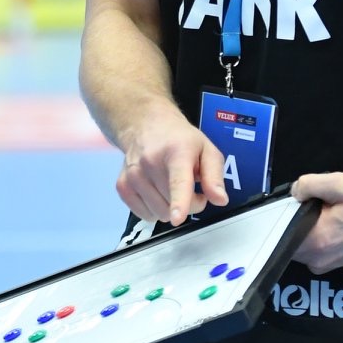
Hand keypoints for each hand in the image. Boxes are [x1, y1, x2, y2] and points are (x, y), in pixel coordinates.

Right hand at [115, 105, 229, 224]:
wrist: (145, 125)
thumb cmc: (179, 139)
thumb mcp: (207, 149)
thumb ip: (214, 176)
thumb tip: (219, 199)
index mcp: (176, 152)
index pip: (178, 181)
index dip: (180, 201)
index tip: (178, 217)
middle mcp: (150, 162)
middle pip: (173, 205)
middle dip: (189, 204)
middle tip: (191, 186)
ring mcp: (133, 174)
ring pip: (159, 213)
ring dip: (170, 208)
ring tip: (172, 187)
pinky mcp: (122, 185)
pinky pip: (144, 214)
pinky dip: (154, 210)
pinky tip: (157, 191)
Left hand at [291, 172, 342, 273]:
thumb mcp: (339, 183)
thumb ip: (310, 184)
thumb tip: (294, 192)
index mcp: (318, 241)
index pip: (281, 234)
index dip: (280, 218)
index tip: (289, 205)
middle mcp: (318, 259)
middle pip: (288, 242)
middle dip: (292, 224)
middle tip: (307, 207)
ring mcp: (326, 265)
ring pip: (299, 248)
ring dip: (303, 231)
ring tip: (318, 215)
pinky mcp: (334, 264)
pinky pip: (312, 252)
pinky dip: (313, 239)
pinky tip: (324, 224)